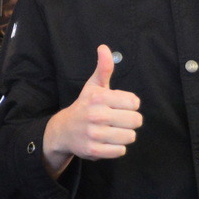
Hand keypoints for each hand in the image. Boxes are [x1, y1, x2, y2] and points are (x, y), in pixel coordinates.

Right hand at [43, 45, 141, 174]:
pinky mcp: (93, 151)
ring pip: (130, 137)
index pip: (134, 102)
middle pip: (135, 120)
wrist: (63, 130)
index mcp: (99, 97)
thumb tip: (104, 48)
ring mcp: (94, 134)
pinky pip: (120, 151)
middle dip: (130, 121)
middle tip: (119, 120)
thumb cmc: (84, 105)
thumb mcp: (93, 86)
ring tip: (114, 131)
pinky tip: (108, 141)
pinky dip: (117, 148)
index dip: (130, 105)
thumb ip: (104, 68)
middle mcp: (96, 115)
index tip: (120, 106)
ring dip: (125, 135)